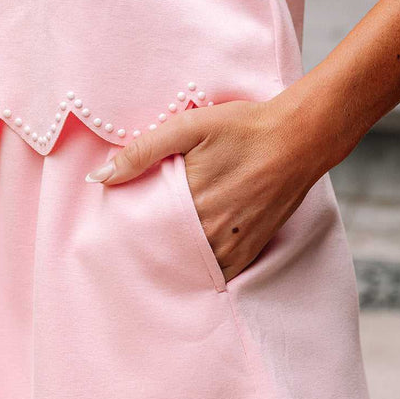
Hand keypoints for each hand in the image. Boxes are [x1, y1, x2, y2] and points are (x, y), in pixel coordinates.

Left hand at [84, 98, 321, 282]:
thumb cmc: (244, 128)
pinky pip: (219, 272)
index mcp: (190, 201)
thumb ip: (142, 151)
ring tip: (158, 251)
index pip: (143, 230)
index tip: (117, 227)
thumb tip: (99, 178)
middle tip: (132, 242)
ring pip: (190, 265)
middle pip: (165, 251)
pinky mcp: (251, 248)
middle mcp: (211, 230)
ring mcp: (234, 243)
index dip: (128, 230)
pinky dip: (202, 268)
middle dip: (148, 248)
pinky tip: (190, 258)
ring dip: (174, 260)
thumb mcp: (189, 126)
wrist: (300, 137)